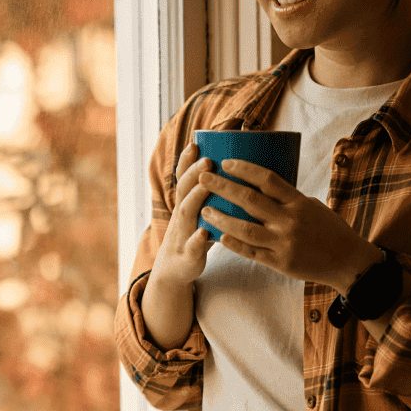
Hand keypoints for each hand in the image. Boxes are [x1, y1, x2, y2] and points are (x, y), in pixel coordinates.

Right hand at [148, 142, 217, 289]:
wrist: (176, 267)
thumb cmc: (194, 233)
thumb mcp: (198, 210)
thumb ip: (210, 192)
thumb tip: (234, 167)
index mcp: (186, 203)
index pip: (183, 178)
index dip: (187, 161)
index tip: (195, 143)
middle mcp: (182, 215)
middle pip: (184, 190)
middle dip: (193, 173)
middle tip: (207, 159)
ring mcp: (184, 233)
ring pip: (186, 213)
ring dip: (195, 197)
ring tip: (205, 185)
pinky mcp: (189, 254)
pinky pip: (192, 246)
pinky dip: (197, 239)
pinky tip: (204, 232)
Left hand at [199, 157, 381, 292]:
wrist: (348, 262)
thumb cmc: (329, 229)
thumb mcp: (312, 205)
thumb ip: (287, 198)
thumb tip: (259, 183)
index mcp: (298, 202)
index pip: (267, 179)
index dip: (244, 169)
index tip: (224, 162)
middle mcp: (290, 220)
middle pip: (250, 200)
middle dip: (223, 187)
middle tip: (203, 178)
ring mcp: (284, 243)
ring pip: (245, 228)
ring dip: (222, 218)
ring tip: (204, 210)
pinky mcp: (281, 263)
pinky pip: (252, 252)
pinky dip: (234, 244)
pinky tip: (218, 236)